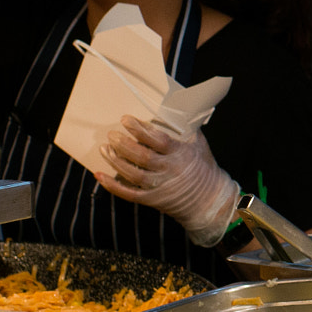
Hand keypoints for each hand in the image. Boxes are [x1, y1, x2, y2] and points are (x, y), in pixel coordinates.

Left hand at [94, 115, 240, 245]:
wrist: (211, 200)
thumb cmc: (205, 168)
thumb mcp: (200, 145)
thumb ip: (186, 130)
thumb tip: (173, 111)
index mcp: (181, 154)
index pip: (158, 140)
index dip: (140, 130)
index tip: (125, 120)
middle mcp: (170, 170)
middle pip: (142, 157)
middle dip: (124, 144)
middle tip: (112, 135)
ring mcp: (160, 186)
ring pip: (133, 174)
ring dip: (115, 161)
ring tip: (104, 148)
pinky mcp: (153, 199)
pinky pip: (129, 193)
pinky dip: (112, 185)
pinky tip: (100, 175)